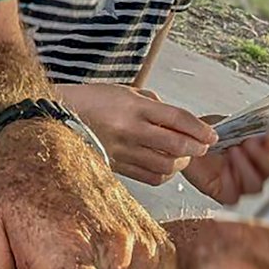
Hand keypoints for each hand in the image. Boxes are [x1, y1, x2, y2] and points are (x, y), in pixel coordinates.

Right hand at [56, 84, 216, 184]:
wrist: (57, 116)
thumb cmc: (91, 101)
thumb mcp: (124, 91)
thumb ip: (153, 104)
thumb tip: (178, 121)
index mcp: (132, 106)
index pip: (176, 119)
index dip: (199, 128)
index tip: (211, 134)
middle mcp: (128, 129)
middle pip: (175, 145)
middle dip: (195, 147)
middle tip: (201, 146)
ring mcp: (121, 150)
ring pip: (165, 164)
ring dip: (180, 162)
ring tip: (182, 156)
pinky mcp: (115, 166)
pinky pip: (150, 176)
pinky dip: (163, 173)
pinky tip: (163, 165)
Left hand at [182, 132, 268, 204]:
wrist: (185, 141)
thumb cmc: (208, 134)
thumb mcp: (227, 123)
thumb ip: (246, 127)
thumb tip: (262, 128)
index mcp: (262, 150)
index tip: (267, 137)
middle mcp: (257, 169)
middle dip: (262, 156)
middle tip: (248, 143)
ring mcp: (243, 183)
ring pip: (256, 185)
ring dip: (245, 167)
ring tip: (232, 152)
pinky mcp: (226, 193)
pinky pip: (234, 196)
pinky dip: (230, 182)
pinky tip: (223, 170)